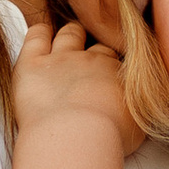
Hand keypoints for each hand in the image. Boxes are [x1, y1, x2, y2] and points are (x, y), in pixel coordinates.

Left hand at [13, 20, 141, 157]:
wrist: (78, 134)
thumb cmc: (108, 135)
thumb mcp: (135, 124)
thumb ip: (131, 109)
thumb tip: (127, 111)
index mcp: (114, 74)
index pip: (114, 59)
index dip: (109, 64)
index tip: (106, 72)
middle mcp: (90, 61)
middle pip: (94, 45)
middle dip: (93, 48)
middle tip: (89, 59)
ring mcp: (61, 59)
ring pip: (68, 34)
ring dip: (69, 35)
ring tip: (67, 39)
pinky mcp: (33, 64)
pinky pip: (37, 37)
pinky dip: (39, 33)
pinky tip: (41, 34)